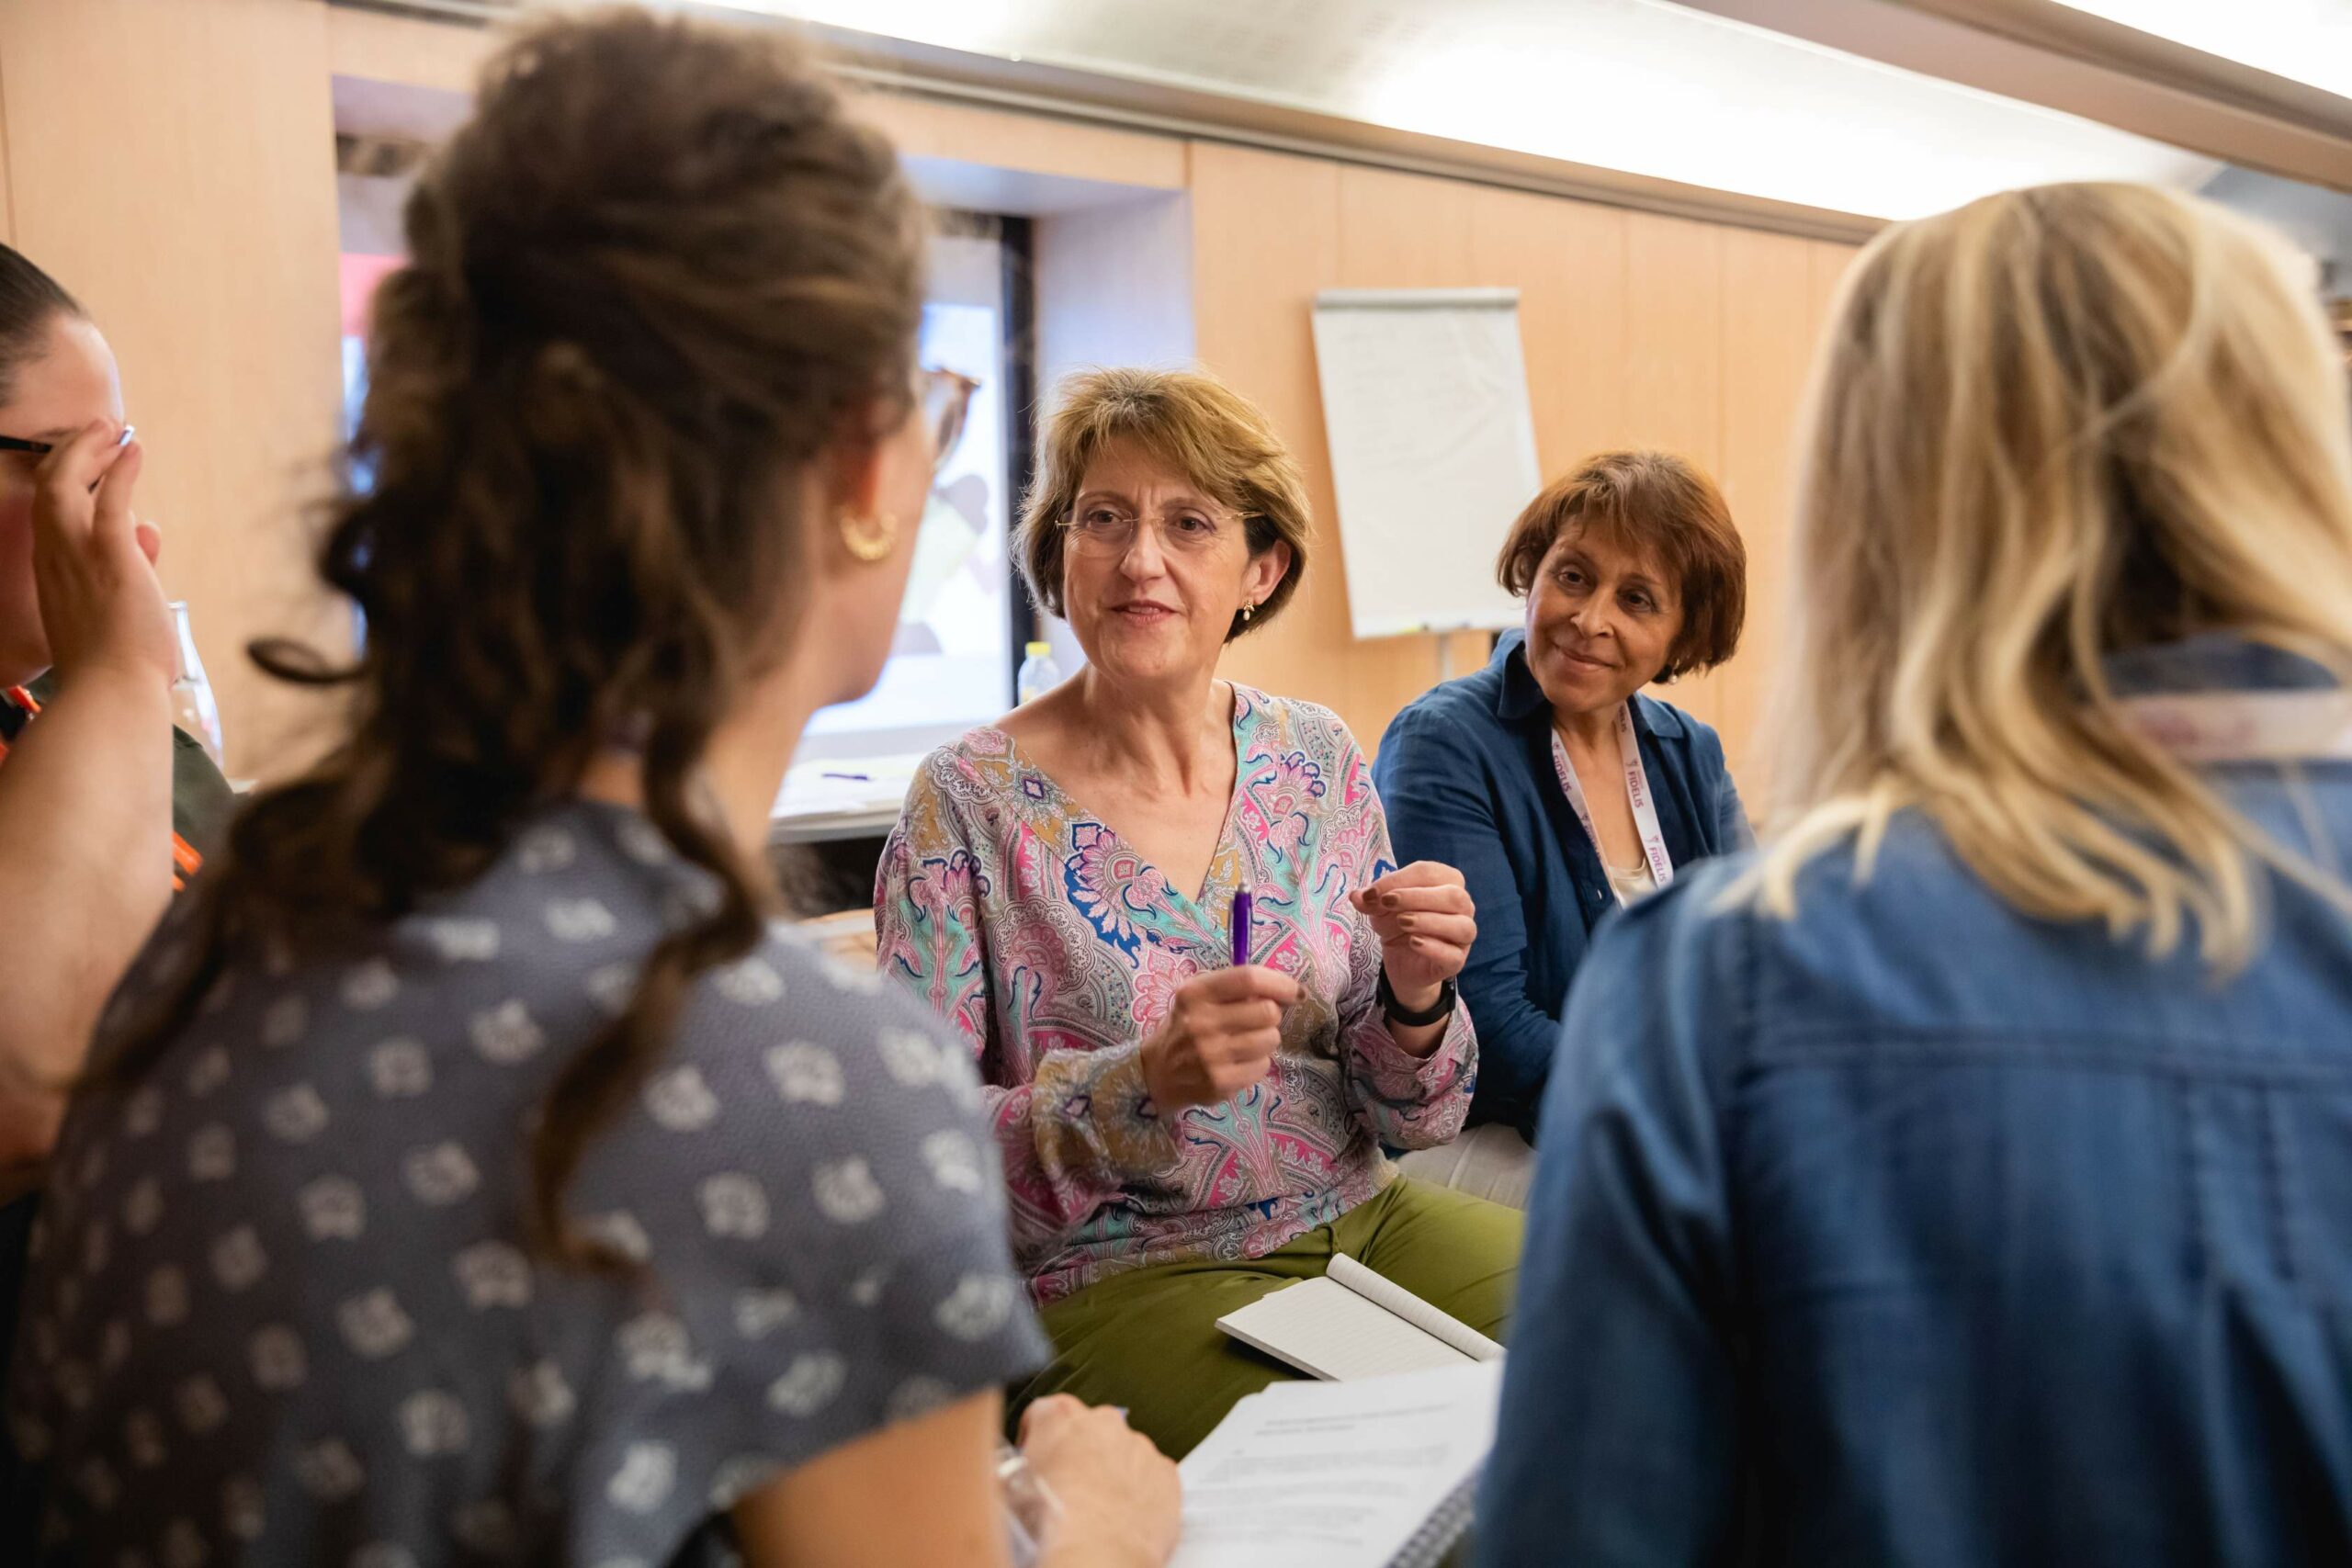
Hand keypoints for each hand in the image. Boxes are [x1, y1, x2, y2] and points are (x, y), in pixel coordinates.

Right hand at [30, 422, 170, 689]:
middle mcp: (55, 559)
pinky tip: (133, 449)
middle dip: (70, 455)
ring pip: (67, 485)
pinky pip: (110, 499)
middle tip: (95, 433)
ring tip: (110, 430)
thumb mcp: (117, 609)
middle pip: (49, 491)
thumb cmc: (118, 665)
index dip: (64, 485)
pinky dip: (119, 470)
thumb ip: (131, 565)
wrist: (111, 692)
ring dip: (88, 452)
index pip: (51, 518)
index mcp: (53, 576)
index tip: (85, 465)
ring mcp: (78, 555)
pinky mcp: (109, 554)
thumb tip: (148, 528)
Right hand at [1022, 1395, 1181, 1567]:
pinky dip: (1140, 1492)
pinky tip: (1123, 1517)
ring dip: (1112, 1472)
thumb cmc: (1053, 1525)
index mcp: (1060, 1416)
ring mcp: (1139, 1446)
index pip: (1043, 1413)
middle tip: (1067, 1489)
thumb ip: (1012, 1468)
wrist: (1096, 1556)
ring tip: (1097, 1510)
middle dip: (1079, 1453)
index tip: (1036, 1460)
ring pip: (1123, 1452)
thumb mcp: (1009, 1490)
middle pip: (1088, 1429)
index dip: (1036, 1440)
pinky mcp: (1165, 1473)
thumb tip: (1006, 1476)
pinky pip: (1151, 1476)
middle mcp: (1102, 1422)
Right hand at [1137, 964, 1300, 1112]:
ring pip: (1270, 1040)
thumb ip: (1236, 988)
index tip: (1295, 991)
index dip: (1280, 983)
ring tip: (1245, 1043)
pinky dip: (1257, 1064)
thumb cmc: (1188, 1026)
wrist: (1158, 1071)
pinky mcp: (1219, 1082)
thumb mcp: (1199, 996)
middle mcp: (1200, 1022)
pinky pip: (1263, 1067)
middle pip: (1267, 1012)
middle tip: (1257, 1022)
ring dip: (1265, 1040)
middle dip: (1271, 1016)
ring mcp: (1210, 1055)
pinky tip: (1238, 1063)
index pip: (1249, 979)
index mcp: (1195, 993)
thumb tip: (1287, 990)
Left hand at [1350, 861, 1475, 1010]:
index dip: (1399, 879)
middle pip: (1453, 896)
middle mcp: (1463, 907)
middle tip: (1387, 902)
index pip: (1430, 872)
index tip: (1372, 892)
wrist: (1402, 961)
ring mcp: (1463, 935)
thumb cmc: (1397, 924)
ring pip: (1461, 925)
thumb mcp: (1380, 908)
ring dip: (1428, 921)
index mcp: (1447, 882)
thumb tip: (1358, 896)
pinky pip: (1452, 954)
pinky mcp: (1456, 961)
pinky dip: (1432, 947)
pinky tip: (1413, 942)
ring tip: (1401, 922)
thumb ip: (1371, 899)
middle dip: (1417, 897)